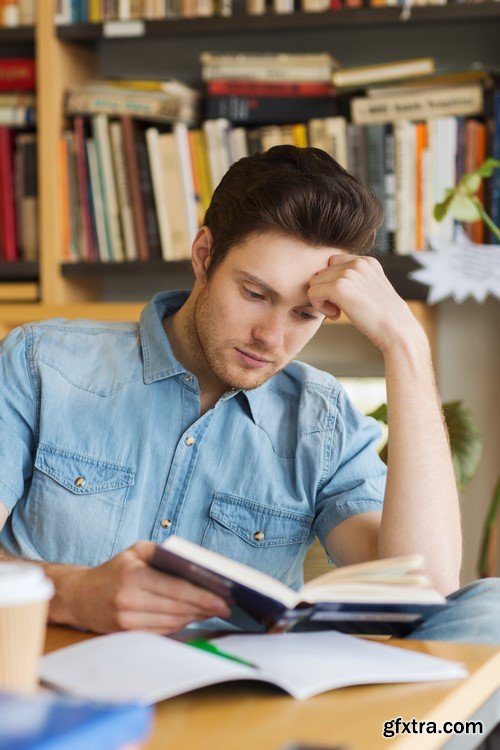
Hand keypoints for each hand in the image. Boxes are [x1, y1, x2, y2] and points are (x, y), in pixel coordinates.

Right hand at [58, 541, 230, 633]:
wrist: (81, 596)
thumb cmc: (115, 569)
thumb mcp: (135, 551)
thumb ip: (163, 553)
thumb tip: (196, 564)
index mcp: (133, 574)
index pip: (176, 588)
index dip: (202, 596)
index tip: (223, 599)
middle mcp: (129, 599)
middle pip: (177, 607)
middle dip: (204, 608)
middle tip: (225, 606)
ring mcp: (127, 620)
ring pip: (172, 622)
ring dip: (195, 617)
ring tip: (213, 611)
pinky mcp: (127, 634)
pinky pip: (162, 631)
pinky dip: (180, 625)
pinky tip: (193, 617)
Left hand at [307, 254, 423, 352]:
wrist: (396, 330)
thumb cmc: (383, 316)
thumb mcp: (371, 288)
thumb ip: (354, 279)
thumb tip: (325, 279)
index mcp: (366, 261)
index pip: (332, 263)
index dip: (333, 282)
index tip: (344, 299)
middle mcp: (357, 263)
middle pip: (321, 272)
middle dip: (326, 291)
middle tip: (340, 308)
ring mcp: (348, 274)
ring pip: (315, 282)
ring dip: (322, 299)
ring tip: (338, 311)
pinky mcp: (339, 288)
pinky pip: (313, 293)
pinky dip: (320, 307)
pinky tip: (336, 315)